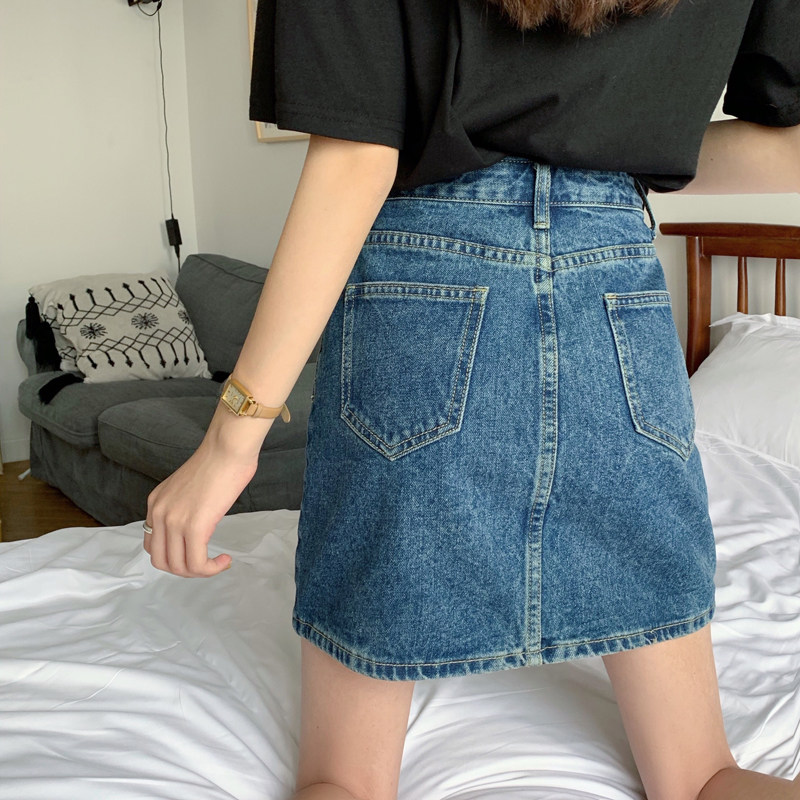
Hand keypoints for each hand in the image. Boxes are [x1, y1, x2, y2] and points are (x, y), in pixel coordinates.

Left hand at [142, 429, 264, 577]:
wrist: (228, 448)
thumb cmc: (219, 462)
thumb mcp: (188, 487)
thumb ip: (184, 505)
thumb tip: (198, 522)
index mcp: (155, 503)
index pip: (153, 545)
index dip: (176, 556)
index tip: (197, 552)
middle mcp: (158, 513)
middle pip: (161, 561)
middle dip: (186, 570)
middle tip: (207, 563)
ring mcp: (174, 521)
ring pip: (179, 567)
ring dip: (200, 572)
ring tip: (218, 562)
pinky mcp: (195, 526)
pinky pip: (197, 563)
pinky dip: (212, 569)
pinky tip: (225, 560)